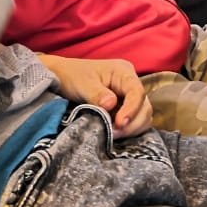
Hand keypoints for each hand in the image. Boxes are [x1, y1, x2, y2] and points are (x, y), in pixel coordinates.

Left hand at [36, 54, 152, 136]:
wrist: (61, 78)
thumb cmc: (71, 75)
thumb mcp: (82, 83)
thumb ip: (96, 94)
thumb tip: (111, 105)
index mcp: (123, 72)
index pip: (137, 92)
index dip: (132, 110)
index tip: (120, 124)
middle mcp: (130, 84)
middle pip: (144, 106)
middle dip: (132, 123)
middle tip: (113, 134)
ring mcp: (129, 97)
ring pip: (143, 116)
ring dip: (131, 128)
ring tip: (112, 135)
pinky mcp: (125, 109)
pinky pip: (135, 122)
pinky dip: (128, 130)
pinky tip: (114, 133)